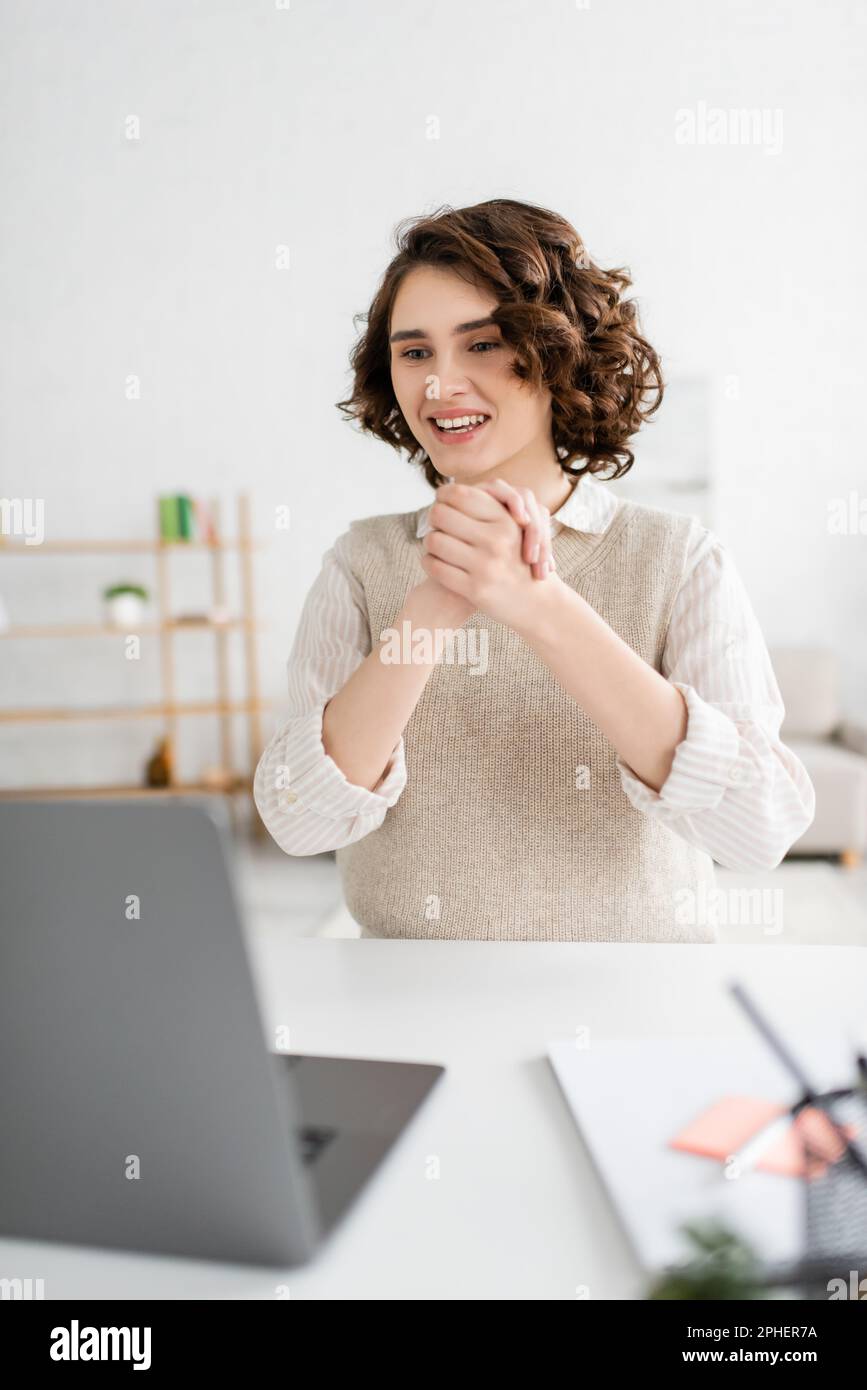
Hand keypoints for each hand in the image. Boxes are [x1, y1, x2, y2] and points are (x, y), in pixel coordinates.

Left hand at [420, 481, 556, 628]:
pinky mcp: (475, 590)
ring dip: (429, 542)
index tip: (441, 502)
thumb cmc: (521, 562)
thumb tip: (449, 490)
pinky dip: (429, 562)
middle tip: (435, 524)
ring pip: (434, 540)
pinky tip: (434, 562)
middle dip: (433, 518)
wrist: (537, 604)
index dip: (443, 496)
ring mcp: (486, 566)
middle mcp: (497, 540)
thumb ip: (490, 508)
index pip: (460, 494)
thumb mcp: (516, 530)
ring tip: (434, 545)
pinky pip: (435, 567)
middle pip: (441, 514)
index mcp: (507, 520)